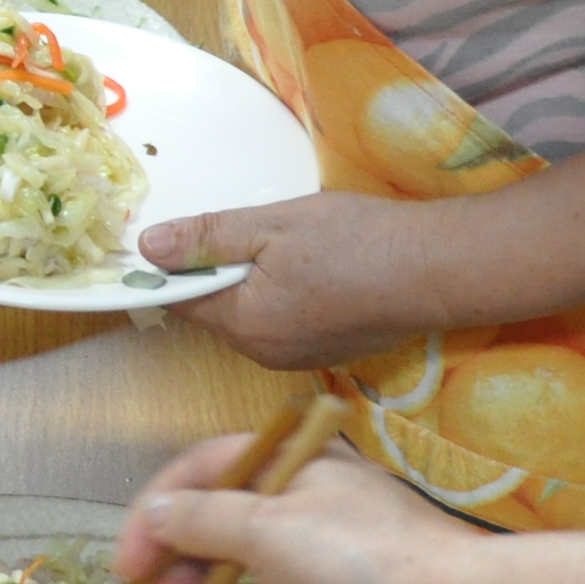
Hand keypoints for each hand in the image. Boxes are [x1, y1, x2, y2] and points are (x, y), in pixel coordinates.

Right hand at [109, 430, 505, 583]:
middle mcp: (302, 518)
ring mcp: (318, 579)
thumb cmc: (363, 558)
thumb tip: (154, 513)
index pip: (207, 475)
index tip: (126, 563)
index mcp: (292, 470)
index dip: (159, 514)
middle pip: (220, 545)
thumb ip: (203, 521)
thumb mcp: (270, 528)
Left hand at [137, 192, 447, 372]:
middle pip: (216, 310)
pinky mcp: (328, 352)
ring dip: (254, 284)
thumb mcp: (271, 225)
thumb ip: (207, 238)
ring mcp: (298, 358)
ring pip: (251, 318)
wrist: (436, 270)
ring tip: (287, 245)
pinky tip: (315, 269)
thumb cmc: (354, 241)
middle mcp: (264, 354)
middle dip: (220, 272)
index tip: (181, 235)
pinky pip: (284, 325)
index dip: (173, 268)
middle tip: (249, 230)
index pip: (181, 300)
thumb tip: (147, 249)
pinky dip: (285, 298)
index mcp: (243, 324)